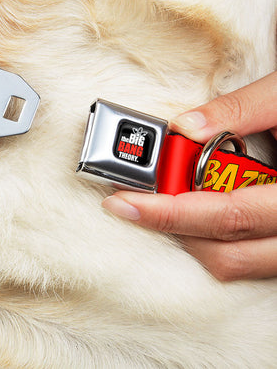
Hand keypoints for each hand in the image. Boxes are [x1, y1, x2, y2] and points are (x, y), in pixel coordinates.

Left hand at [103, 71, 276, 280]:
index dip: (169, 212)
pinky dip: (215, 239)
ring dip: (191, 236)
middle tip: (133, 201)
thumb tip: (185, 126)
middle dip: (171, 227)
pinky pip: (249, 259)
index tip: (124, 202)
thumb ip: (240, 109)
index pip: (226, 215)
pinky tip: (197, 210)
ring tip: (162, 203)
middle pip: (225, 252)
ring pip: (236, 263)